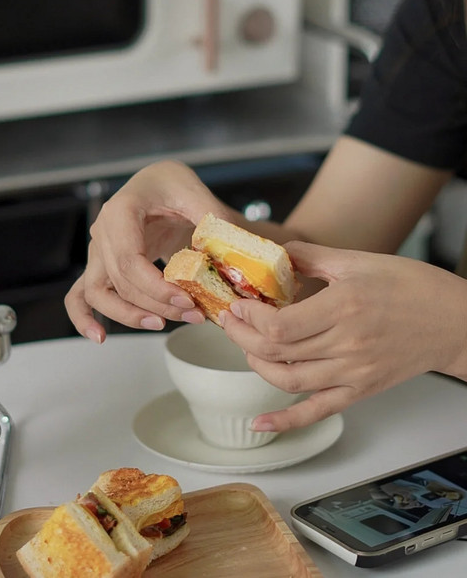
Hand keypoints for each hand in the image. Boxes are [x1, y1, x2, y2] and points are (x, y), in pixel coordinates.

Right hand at [64, 161, 230, 340]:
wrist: (158, 184)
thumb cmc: (171, 185)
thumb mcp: (195, 193)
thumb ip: (211, 218)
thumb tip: (225, 250)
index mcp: (121, 211)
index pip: (130, 260)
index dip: (157, 288)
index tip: (187, 300)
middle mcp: (103, 231)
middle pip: (120, 281)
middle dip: (157, 304)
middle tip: (193, 314)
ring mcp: (99, 250)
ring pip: (99, 293)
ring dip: (129, 315)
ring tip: (161, 325)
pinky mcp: (101, 265)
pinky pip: (80, 294)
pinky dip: (84, 317)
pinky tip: (100, 336)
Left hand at [220, 240, 466, 431]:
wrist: (453, 321)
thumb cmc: (412, 287)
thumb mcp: (358, 261)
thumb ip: (312, 256)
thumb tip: (277, 251)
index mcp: (343, 308)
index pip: (280, 326)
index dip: (249, 318)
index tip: (237, 305)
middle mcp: (346, 345)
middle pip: (277, 352)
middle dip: (242, 337)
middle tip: (230, 321)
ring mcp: (352, 373)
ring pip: (288, 381)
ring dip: (257, 365)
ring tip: (245, 346)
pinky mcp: (359, 391)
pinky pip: (316, 411)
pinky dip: (285, 421)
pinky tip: (259, 424)